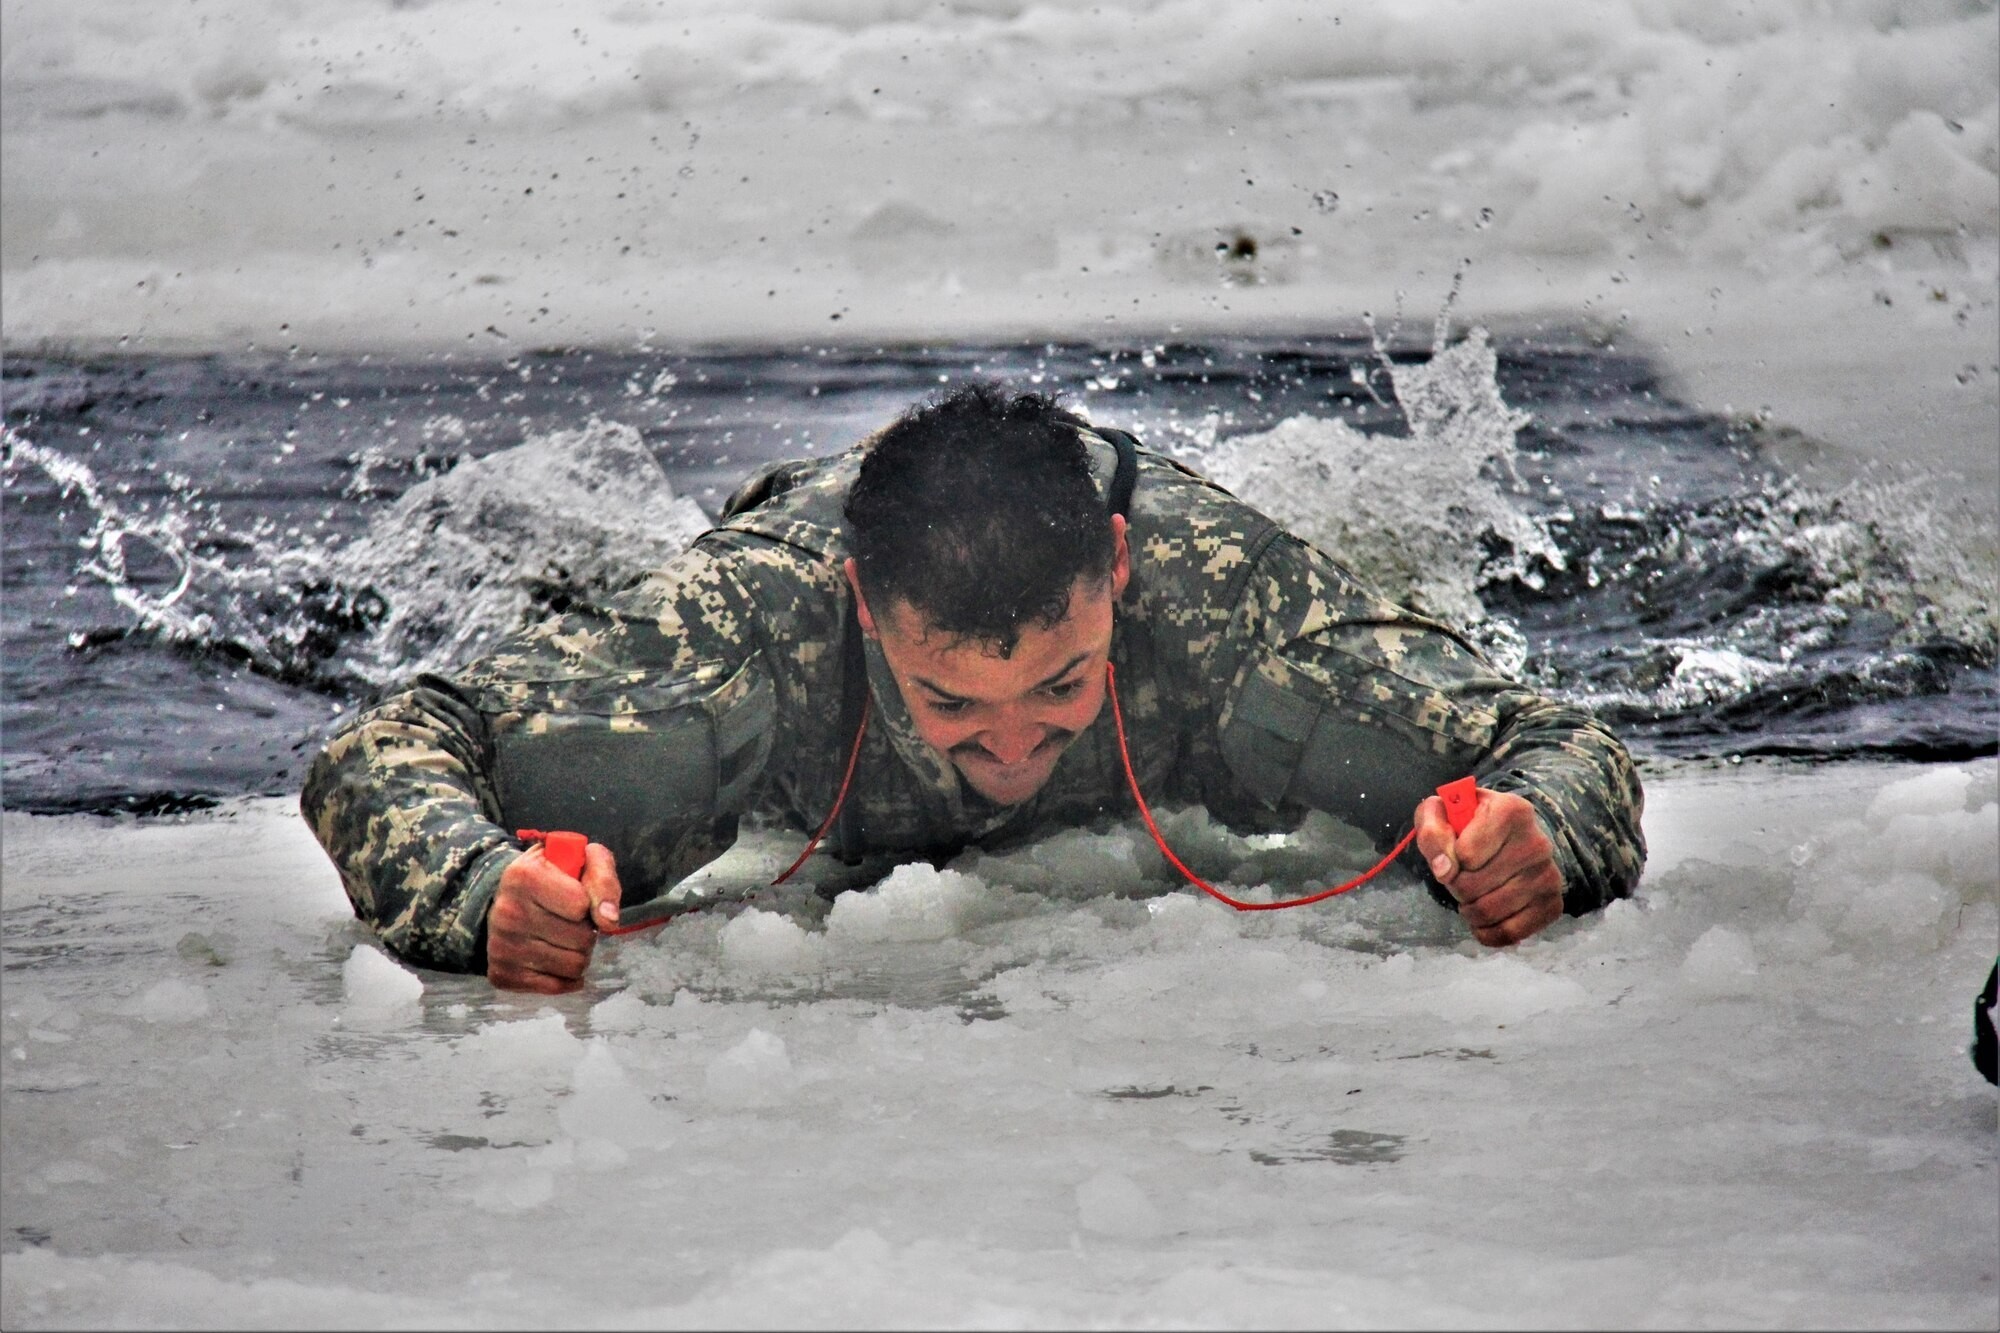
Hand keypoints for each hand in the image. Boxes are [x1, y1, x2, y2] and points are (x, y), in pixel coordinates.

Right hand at [486, 841, 622, 992]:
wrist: (512, 898)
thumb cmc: (556, 877)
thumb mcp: (584, 861)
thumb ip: (604, 880)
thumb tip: (609, 921)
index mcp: (523, 876)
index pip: (581, 906)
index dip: (588, 902)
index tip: (575, 894)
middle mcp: (506, 912)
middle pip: (581, 940)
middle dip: (586, 930)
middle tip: (571, 919)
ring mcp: (501, 946)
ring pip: (574, 966)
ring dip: (579, 953)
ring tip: (564, 935)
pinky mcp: (502, 974)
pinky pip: (557, 987)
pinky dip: (566, 976)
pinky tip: (556, 956)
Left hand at [1413, 787, 1563, 946]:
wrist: (1510, 837)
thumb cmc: (1469, 825)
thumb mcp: (1440, 814)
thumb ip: (1432, 834)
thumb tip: (1445, 871)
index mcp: (1511, 811)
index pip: (1465, 855)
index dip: (1448, 860)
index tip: (1454, 852)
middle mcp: (1537, 843)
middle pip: (1471, 887)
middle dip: (1455, 886)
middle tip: (1461, 876)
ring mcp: (1548, 875)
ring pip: (1488, 912)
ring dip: (1468, 910)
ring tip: (1471, 894)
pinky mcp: (1552, 904)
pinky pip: (1509, 933)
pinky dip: (1486, 932)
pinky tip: (1483, 917)